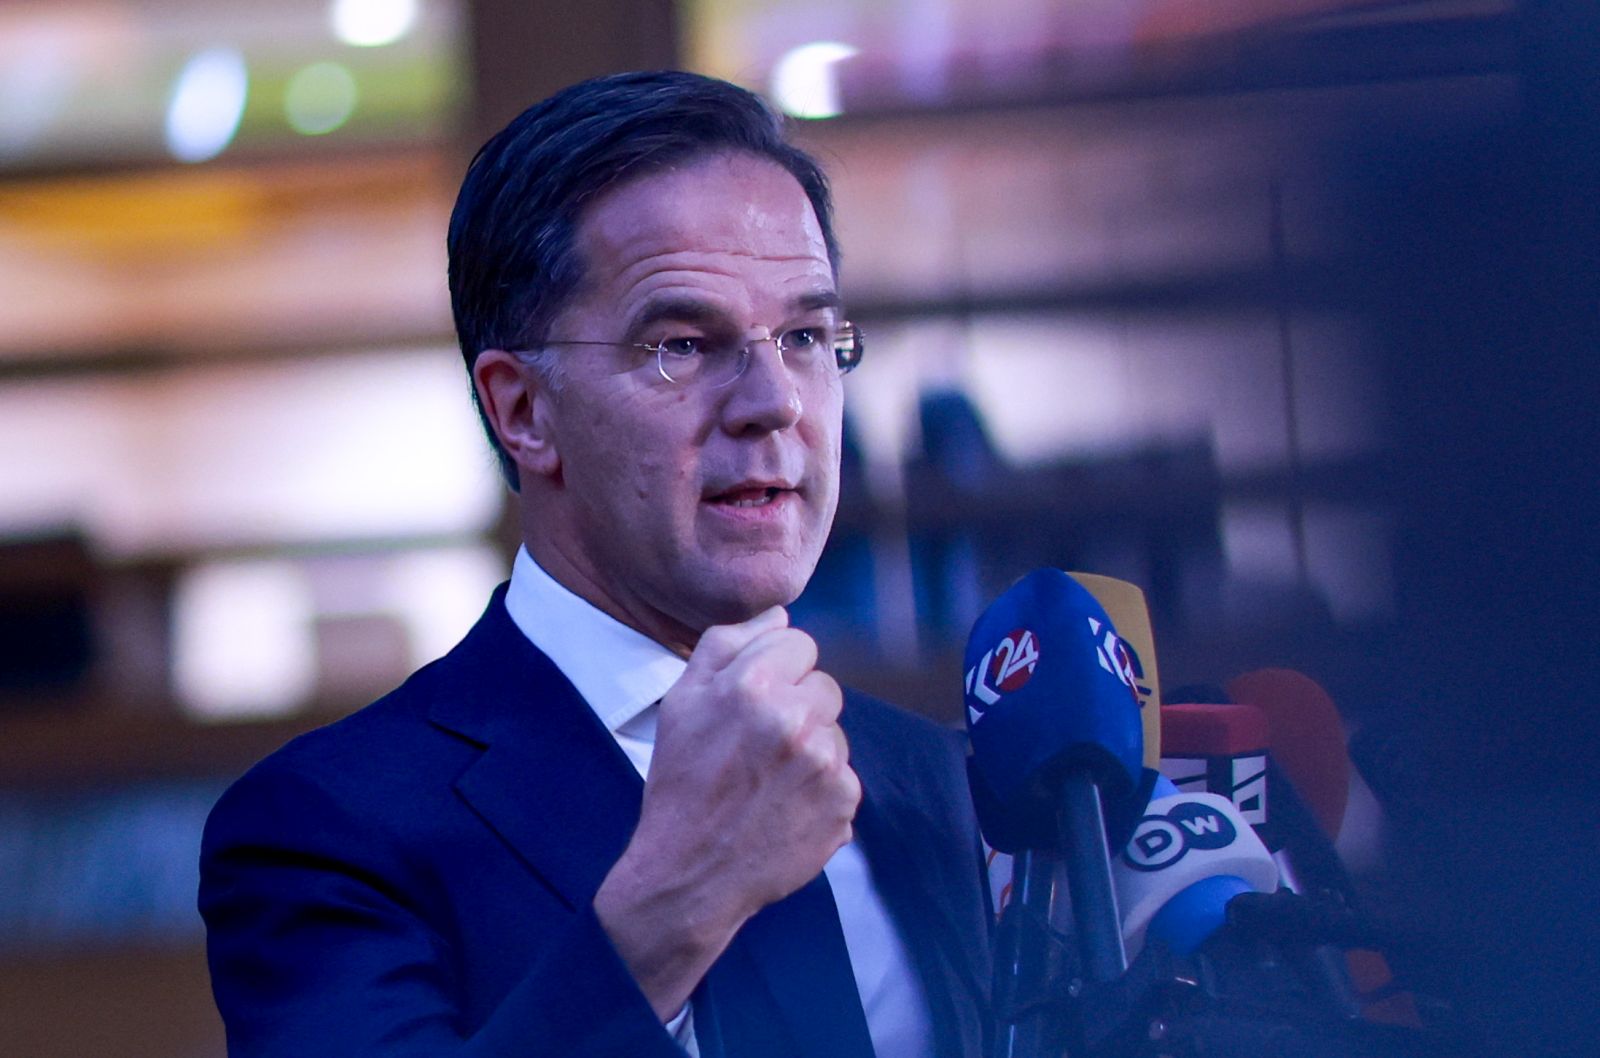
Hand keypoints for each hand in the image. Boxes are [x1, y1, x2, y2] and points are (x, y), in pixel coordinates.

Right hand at [593, 606, 859, 1018]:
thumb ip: (727, 644)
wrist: (689, 874)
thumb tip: (778, 614)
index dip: (776, 671)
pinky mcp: (844, 803)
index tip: (754, 703)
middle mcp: (796, 719)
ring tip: (769, 781)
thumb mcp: (682, 702)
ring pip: (835, 732)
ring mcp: (826, 763)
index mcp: (753, 685)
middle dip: (798, 707)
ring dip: (811, 749)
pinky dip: (822, 791)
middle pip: (824, 686)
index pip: (800, 644)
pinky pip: (845, 776)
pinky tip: (785, 808)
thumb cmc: (681, 784)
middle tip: (759, 746)